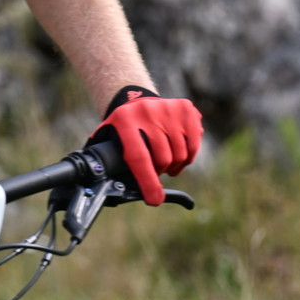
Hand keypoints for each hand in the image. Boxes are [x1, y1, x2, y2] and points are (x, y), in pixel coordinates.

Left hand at [88, 86, 201, 206]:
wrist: (136, 99)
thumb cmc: (123, 129)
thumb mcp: (109, 137)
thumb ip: (106, 159)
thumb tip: (106, 186)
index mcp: (124, 121)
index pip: (138, 157)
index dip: (148, 182)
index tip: (155, 200)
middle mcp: (146, 111)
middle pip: (163, 158)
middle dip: (160, 172)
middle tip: (155, 171)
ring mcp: (168, 108)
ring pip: (180, 154)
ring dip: (174, 166)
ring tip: (166, 163)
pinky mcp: (186, 109)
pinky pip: (193, 145)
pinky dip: (188, 156)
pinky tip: (179, 154)